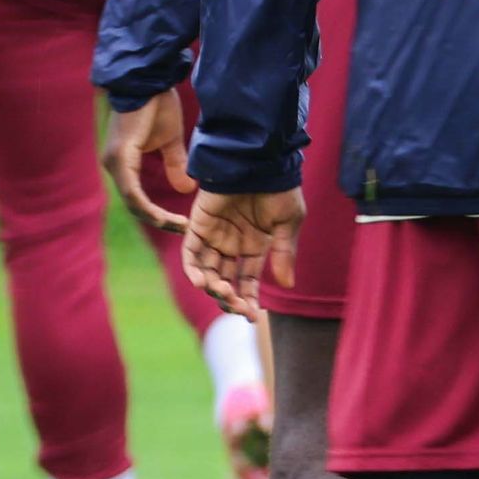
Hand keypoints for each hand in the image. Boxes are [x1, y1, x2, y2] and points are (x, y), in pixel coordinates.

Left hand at [104, 90, 194, 233]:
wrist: (150, 80)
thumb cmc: (157, 105)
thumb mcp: (170, 141)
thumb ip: (174, 164)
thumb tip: (185, 189)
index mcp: (123, 163)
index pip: (137, 199)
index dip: (157, 215)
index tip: (181, 224)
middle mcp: (114, 165)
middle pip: (134, 205)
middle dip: (159, 221)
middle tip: (183, 230)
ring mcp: (114, 161)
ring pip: (132, 202)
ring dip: (155, 218)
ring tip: (178, 226)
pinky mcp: (120, 156)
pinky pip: (131, 191)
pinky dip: (148, 207)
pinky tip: (164, 216)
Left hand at [183, 187, 302, 312]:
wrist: (261, 161)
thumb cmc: (279, 188)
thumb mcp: (287, 223)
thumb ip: (283, 253)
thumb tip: (287, 285)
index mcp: (255, 246)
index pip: (248, 280)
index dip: (248, 299)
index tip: (251, 317)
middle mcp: (233, 244)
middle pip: (226, 280)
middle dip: (230, 297)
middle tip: (237, 307)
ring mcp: (215, 235)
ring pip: (208, 270)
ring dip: (213, 286)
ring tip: (222, 294)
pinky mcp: (198, 223)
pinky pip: (191, 251)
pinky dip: (193, 268)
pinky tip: (202, 282)